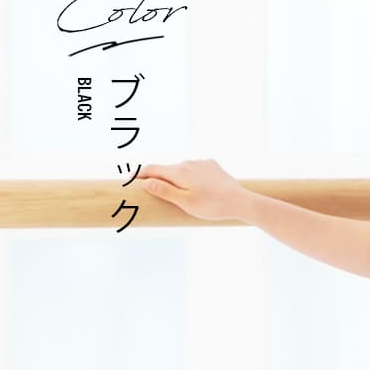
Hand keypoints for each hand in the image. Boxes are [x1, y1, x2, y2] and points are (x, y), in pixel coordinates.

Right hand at [135, 158, 249, 222]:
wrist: (240, 202)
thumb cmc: (212, 206)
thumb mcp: (185, 202)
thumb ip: (164, 191)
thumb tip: (145, 182)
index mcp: (178, 171)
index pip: (152, 169)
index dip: (139, 175)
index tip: (129, 181)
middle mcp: (188, 162)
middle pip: (166, 169)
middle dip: (158, 178)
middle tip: (149, 189)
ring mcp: (201, 162)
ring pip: (182, 170)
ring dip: (176, 179)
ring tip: (177, 193)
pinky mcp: (212, 165)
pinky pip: (196, 170)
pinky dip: (190, 177)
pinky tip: (196, 188)